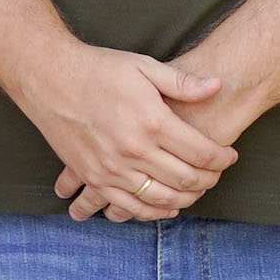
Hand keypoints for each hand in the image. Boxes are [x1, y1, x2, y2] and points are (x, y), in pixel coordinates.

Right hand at [28, 44, 236, 222]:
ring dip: (186, 198)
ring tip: (197, 190)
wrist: (49, 78)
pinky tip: (167, 208)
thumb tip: (218, 85)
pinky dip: (152, 212)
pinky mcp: (94, 177)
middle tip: (216, 174)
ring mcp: (112, 168)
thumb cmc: (99, 69)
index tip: (229, 156)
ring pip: (161, 198)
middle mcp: (134, 150)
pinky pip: (129, 206)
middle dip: (209, 179)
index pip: (201, 152)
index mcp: (152, 121)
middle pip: (186, 179)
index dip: (222, 158)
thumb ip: (182, 83)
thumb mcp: (144, 67)